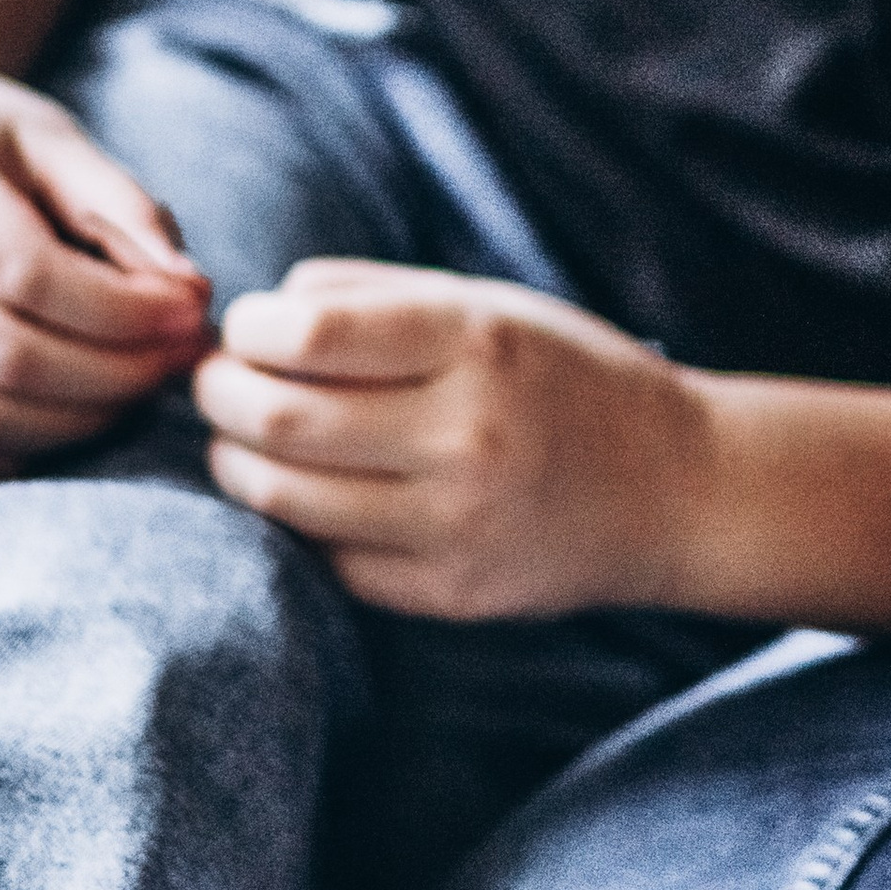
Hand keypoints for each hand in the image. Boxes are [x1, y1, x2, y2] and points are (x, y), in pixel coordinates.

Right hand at [0, 60, 212, 476]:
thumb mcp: (55, 145)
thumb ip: (123, 209)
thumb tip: (189, 291)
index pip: (25, 271)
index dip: (121, 306)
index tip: (192, 309)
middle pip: (7, 352)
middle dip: (117, 369)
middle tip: (182, 356)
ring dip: (83, 416)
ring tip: (142, 381)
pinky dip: (30, 446)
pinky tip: (80, 406)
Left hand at [194, 260, 704, 618]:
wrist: (674, 488)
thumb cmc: (564, 376)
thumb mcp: (491, 306)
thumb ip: (375, 295)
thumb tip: (262, 311)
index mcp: (478, 343)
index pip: (310, 332)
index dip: (249, 329)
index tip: (246, 327)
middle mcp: (467, 434)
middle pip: (280, 420)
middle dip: (220, 396)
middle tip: (216, 384)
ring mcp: (457, 523)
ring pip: (286, 500)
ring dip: (237, 463)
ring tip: (245, 439)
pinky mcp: (449, 594)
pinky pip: (329, 560)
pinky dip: (299, 523)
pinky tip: (312, 494)